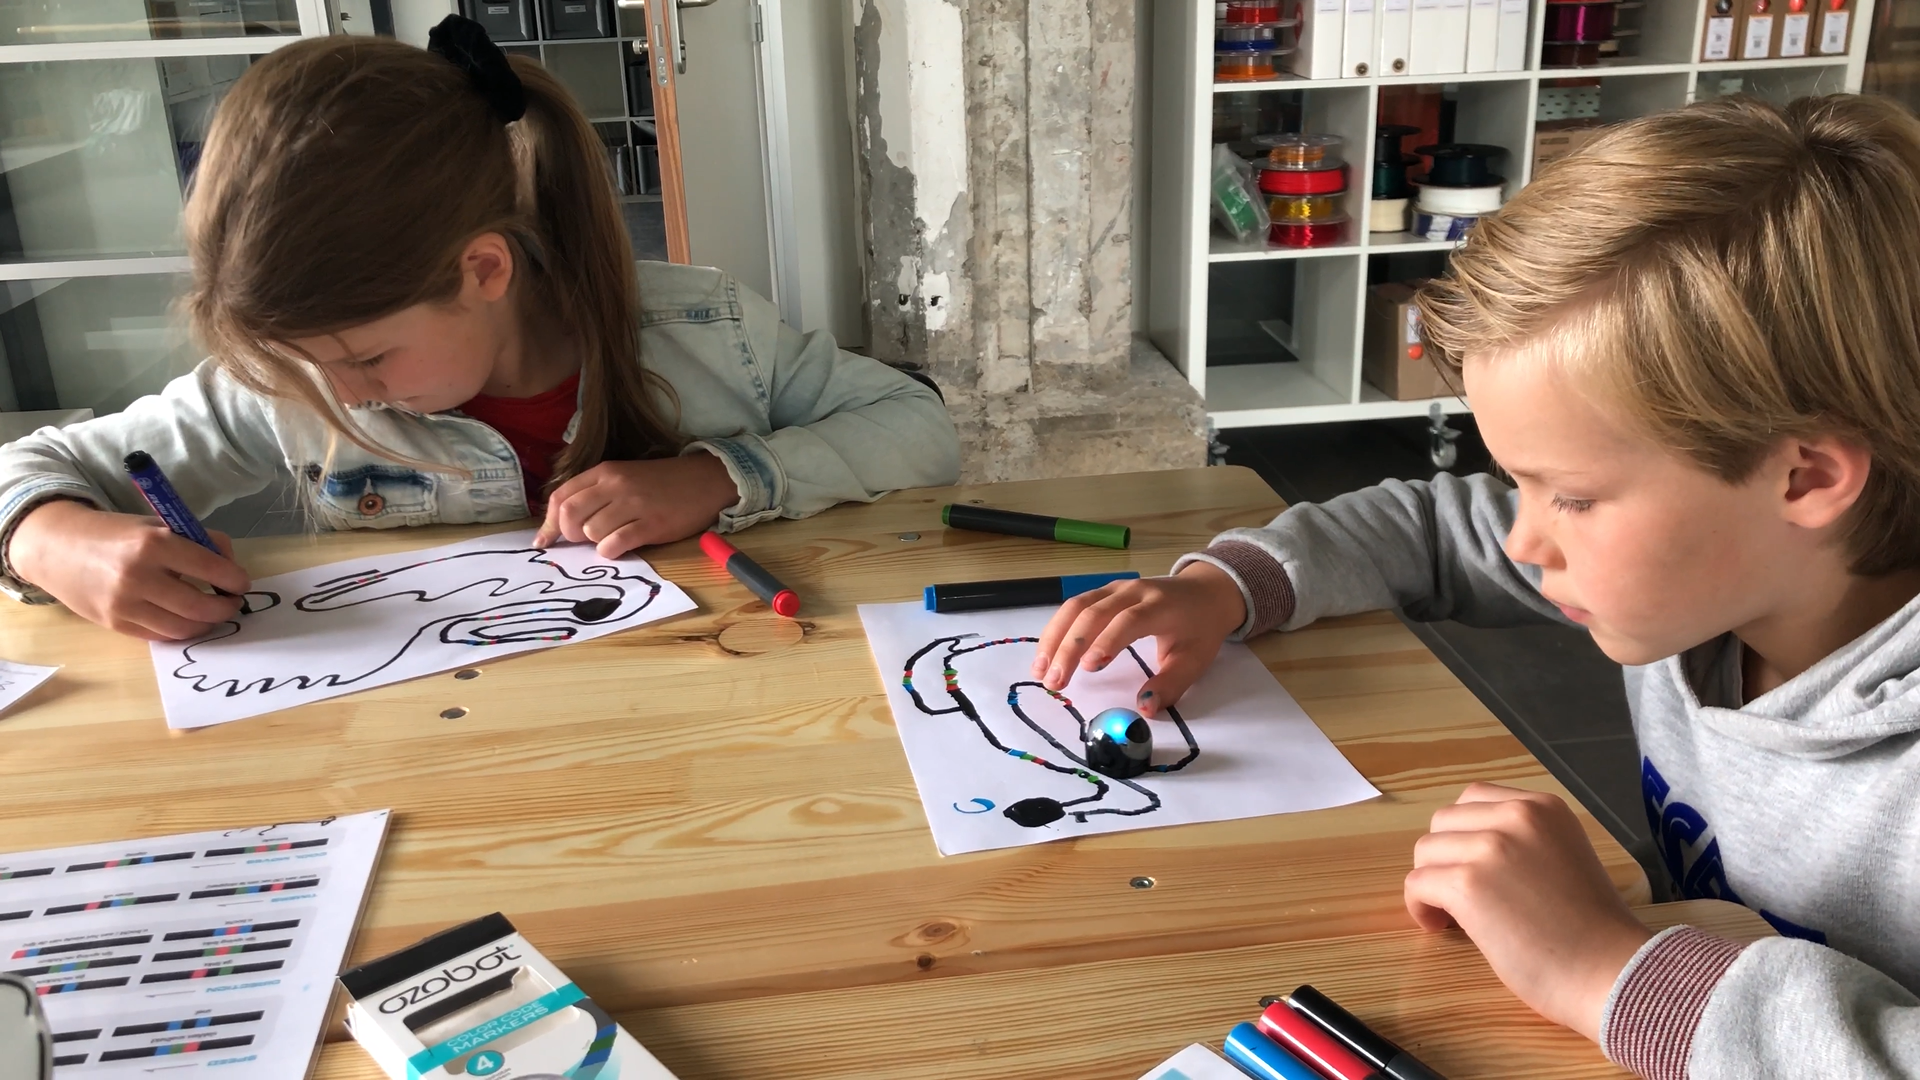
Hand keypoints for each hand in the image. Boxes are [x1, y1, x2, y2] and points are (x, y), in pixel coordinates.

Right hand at [9, 499, 249, 640]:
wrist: (55, 547)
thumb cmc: (114, 533)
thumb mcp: (156, 524)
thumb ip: (196, 540)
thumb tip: (230, 563)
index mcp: (154, 544)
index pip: (211, 568)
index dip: (235, 579)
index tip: (242, 583)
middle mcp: (139, 577)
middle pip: (200, 606)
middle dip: (226, 608)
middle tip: (232, 603)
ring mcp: (125, 605)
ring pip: (183, 628)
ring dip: (206, 624)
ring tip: (212, 613)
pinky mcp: (115, 624)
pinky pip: (160, 635)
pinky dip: (180, 629)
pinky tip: (186, 619)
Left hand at [532, 453, 739, 557]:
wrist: (704, 481)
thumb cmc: (661, 483)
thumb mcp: (624, 476)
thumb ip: (594, 494)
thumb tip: (562, 523)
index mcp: (604, 472)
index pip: (561, 497)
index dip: (548, 523)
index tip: (544, 542)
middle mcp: (615, 485)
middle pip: (570, 515)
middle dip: (569, 535)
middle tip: (583, 540)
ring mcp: (634, 504)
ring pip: (592, 532)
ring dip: (596, 542)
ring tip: (612, 537)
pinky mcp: (652, 525)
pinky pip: (616, 544)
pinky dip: (611, 551)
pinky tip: (621, 546)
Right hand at [1030, 561, 1246, 716]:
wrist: (1206, 591)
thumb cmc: (1199, 627)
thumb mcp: (1196, 659)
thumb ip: (1171, 685)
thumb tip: (1144, 709)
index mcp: (1160, 606)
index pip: (1128, 620)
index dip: (1107, 641)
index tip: (1087, 668)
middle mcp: (1132, 591)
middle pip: (1092, 612)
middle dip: (1069, 647)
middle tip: (1053, 681)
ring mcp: (1114, 588)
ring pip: (1076, 606)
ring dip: (1054, 637)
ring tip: (1039, 670)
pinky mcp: (1103, 592)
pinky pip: (1074, 607)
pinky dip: (1057, 629)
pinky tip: (1046, 654)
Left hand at [1404, 783, 1652, 1040]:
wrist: (1611, 971)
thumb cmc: (1593, 932)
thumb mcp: (1564, 858)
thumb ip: (1524, 843)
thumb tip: (1470, 853)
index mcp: (1544, 808)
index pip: (1475, 799)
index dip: (1465, 834)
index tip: (1474, 866)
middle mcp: (1516, 816)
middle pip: (1444, 821)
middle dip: (1445, 857)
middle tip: (1461, 894)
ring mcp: (1491, 847)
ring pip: (1426, 850)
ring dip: (1432, 881)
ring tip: (1453, 915)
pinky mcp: (1468, 883)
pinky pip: (1417, 883)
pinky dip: (1420, 906)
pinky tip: (1440, 927)